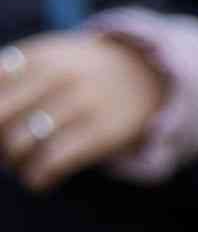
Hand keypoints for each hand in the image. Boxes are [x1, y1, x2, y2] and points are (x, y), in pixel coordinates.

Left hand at [0, 31, 165, 192]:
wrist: (150, 75)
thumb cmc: (81, 73)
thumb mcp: (49, 58)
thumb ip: (7, 77)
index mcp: (42, 54)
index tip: (9, 123)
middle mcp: (61, 73)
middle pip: (0, 118)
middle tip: (9, 147)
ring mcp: (84, 101)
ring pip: (18, 143)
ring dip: (13, 162)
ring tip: (25, 162)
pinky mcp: (102, 131)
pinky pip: (49, 163)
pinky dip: (37, 177)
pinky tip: (42, 176)